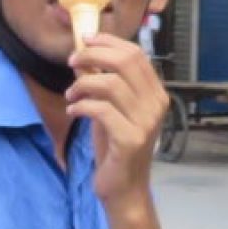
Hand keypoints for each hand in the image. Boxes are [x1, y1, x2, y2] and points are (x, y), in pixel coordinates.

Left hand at [65, 35, 164, 205]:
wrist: (124, 189)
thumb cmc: (116, 148)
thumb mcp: (112, 110)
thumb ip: (105, 85)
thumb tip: (85, 55)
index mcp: (156, 94)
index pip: (136, 54)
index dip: (109, 42)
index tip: (85, 39)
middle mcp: (156, 105)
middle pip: (125, 62)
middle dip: (93, 55)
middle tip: (72, 61)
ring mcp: (146, 123)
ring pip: (110, 84)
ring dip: (82, 84)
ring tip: (71, 95)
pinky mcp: (131, 139)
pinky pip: (101, 110)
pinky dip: (81, 106)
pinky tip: (73, 111)